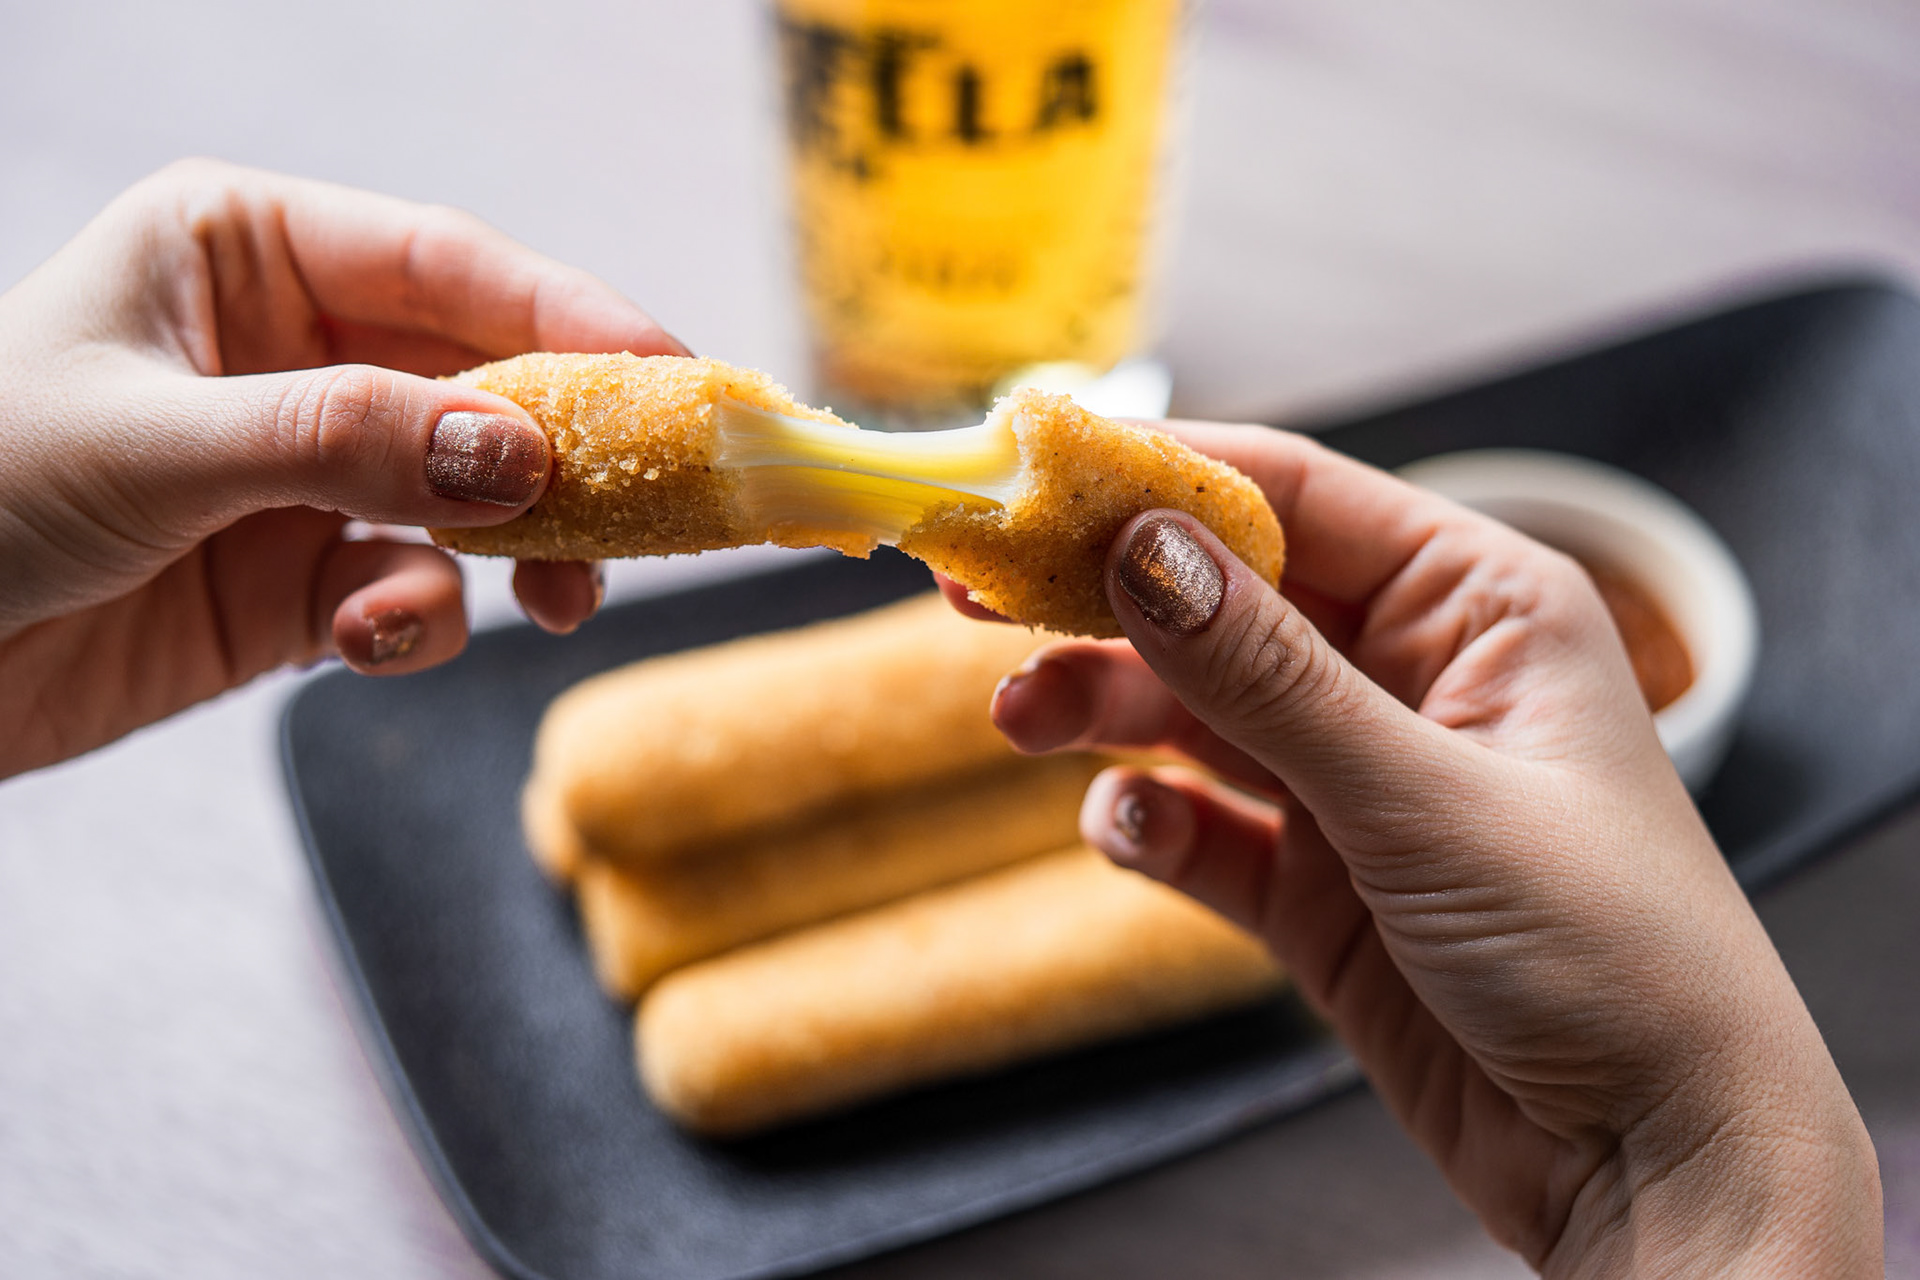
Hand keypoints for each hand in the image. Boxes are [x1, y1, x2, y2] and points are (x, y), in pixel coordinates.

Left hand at [0, 159, 683, 778]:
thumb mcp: (160, 443)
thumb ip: (347, 442)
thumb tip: (522, 460)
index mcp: (246, 252)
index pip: (449, 264)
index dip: (575, 315)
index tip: (676, 378)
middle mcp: (293, 352)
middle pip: (485, 386)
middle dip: (562, 458)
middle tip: (644, 513)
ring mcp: (305, 472)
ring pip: (469, 501)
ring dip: (516, 556)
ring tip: (550, 603)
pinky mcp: (299, 582)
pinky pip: (409, 591)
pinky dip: (414, 623)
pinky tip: (363, 642)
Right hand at [980, 426, 1880, 1273]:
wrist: (1657, 1161)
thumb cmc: (1610, 951)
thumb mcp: (1426, 798)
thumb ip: (1270, 678)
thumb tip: (1142, 548)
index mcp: (1479, 606)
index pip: (1296, 500)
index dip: (1160, 481)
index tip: (1034, 477)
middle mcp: (1413, 678)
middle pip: (1225, 601)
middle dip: (1105, 601)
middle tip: (974, 596)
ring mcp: (1359, 784)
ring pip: (1199, 712)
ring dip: (1105, 709)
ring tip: (1019, 720)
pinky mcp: (1318, 886)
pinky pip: (1206, 827)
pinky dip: (1154, 822)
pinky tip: (1130, 832)